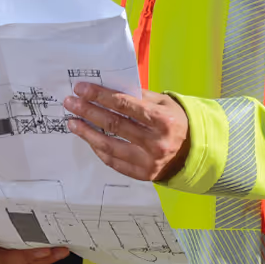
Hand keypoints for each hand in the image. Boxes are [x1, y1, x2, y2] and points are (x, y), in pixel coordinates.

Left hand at [65, 82, 189, 181]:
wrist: (194, 152)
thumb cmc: (175, 121)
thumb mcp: (163, 102)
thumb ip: (138, 96)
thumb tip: (106, 88)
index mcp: (162, 120)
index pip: (124, 104)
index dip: (99, 96)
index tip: (81, 88)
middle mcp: (156, 142)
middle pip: (113, 124)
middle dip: (88, 111)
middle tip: (70, 102)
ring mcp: (149, 161)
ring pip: (110, 146)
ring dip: (87, 133)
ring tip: (72, 122)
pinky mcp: (143, 174)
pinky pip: (114, 162)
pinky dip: (99, 149)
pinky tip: (88, 139)